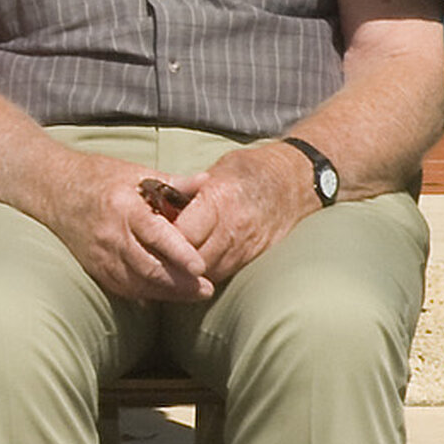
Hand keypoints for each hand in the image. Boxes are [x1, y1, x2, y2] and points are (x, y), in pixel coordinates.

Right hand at [29, 151, 219, 306]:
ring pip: (137, 282)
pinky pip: (125, 287)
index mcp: (123, 207)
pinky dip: (149, 292)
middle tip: (206, 289)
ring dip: (167, 292)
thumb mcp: (136, 173)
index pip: (154, 234)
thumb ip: (174, 183)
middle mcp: (110, 235)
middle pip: (148, 266)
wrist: (54, 190)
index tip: (200, 267)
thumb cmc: (100, 178)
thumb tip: (206, 182)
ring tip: (195, 293)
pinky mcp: (96, 268)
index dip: (178, 252)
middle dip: (179, 283)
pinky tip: (169, 294)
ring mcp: (100, 255)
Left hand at [134, 141, 317, 289]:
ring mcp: (246, 246)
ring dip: (186, 272)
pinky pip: (223, 273)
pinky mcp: (254, 258)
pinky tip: (191, 268)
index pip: (180, 233)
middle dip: (170, 261)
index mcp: (219, 201)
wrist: (297, 182)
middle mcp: (233, 228)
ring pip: (207, 272)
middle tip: (150, 257)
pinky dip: (205, 273)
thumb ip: (190, 191)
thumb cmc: (252, 170)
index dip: (160, 239)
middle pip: (191, 259)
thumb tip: (159, 204)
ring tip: (166, 266)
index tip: (146, 236)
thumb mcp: (219, 170)